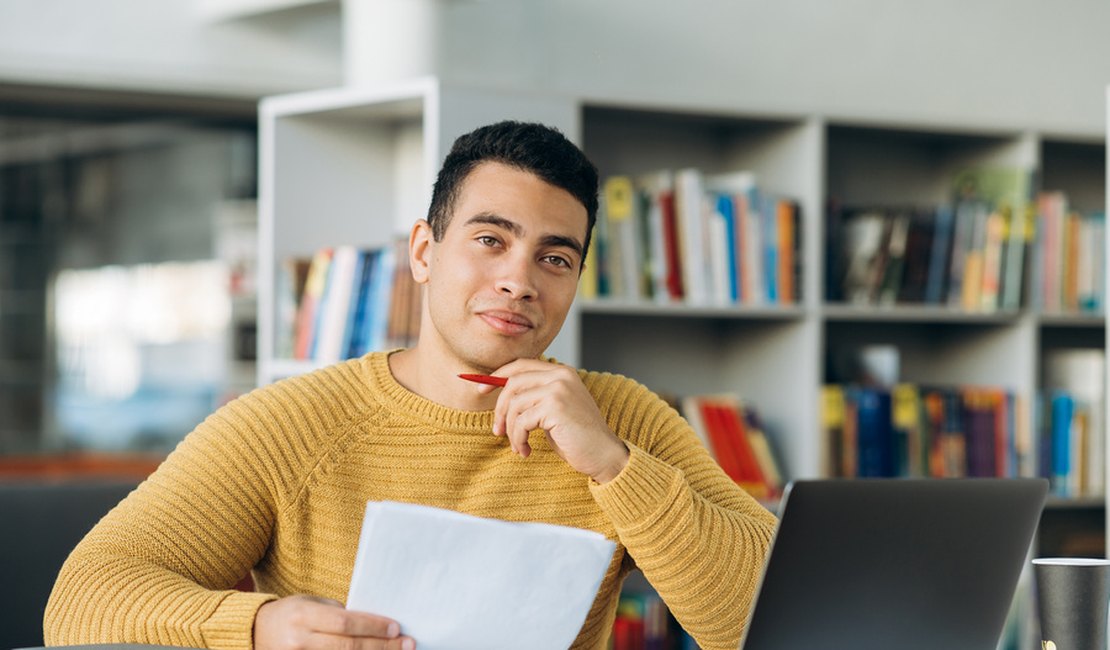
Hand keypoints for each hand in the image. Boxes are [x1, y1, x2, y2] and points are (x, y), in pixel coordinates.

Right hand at [253, 595, 414, 649]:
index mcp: (303, 616)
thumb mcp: (311, 603)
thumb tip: (373, 625)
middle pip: (348, 647)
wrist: (255, 632)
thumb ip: (337, 614)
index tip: (396, 628)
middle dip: (381, 646)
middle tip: (408, 644)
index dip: (372, 626)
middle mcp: (299, 641)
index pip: (344, 623)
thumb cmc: (291, 613)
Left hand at [479, 359, 629, 482]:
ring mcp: (558, 389)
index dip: (497, 376)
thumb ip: (535, 397)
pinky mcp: (555, 407)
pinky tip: (526, 450)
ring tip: (518, 446)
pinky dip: (518, 439)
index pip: (520, 365)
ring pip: (515, 405)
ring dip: (511, 431)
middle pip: (512, 383)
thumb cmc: (577, 437)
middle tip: (497, 431)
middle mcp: (560, 376)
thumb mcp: (554, 411)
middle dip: (499, 409)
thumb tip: (501, 395)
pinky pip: (521, 421)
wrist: (603, 455)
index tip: (480, 390)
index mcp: (561, 372)